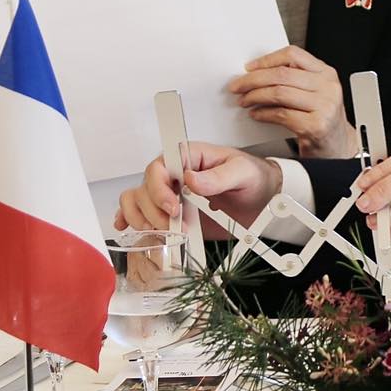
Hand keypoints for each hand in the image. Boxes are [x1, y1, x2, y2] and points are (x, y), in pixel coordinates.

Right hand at [114, 142, 282, 237]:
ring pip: (136, 201)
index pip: (159, 166)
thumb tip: (192, 178)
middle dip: (155, 212)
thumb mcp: (242, 172)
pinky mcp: (170, 213)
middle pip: (144, 189)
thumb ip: (219, 176)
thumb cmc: (251, 177)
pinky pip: (138, 211)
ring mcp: (170, 195)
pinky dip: (130, 220)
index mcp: (188, 157)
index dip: (158, 187)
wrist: (260, 198)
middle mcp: (174, 175)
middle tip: (175, 226)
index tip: (173, 206)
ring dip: (144, 220)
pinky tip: (130, 228)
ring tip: (165, 233)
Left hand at [229, 45, 357, 158]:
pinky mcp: (316, 126)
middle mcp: (328, 87)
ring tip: (244, 100)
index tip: (250, 67)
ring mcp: (324, 106)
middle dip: (253, 79)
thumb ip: (295, 79)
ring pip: (279, 93)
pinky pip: (281, 114)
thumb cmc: (322, 120)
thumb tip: (257, 72)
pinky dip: (263, 114)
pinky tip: (256, 114)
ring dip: (255, 96)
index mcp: (326, 73)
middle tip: (238, 86)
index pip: (293, 55)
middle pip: (282, 74)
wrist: (339, 148)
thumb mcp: (315, 93)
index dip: (267, 60)